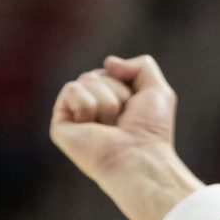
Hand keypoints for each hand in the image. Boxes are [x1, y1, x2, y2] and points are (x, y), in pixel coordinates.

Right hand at [49, 54, 178, 186]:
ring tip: (111, 127)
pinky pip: (71, 90)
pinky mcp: (60, 125)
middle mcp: (91, 108)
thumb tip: (108, 62)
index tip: (136, 109)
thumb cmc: (151, 131)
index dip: (127, 85)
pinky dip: (88, 105)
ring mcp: (75, 117)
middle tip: (123, 120)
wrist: (139, 157)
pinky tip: (93, 127)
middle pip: (97, 74)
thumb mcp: (158, 91)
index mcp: (111, 101)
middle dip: (118, 92)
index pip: (110, 70)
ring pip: (87, 80)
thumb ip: (142, 66)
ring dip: (108, 101)